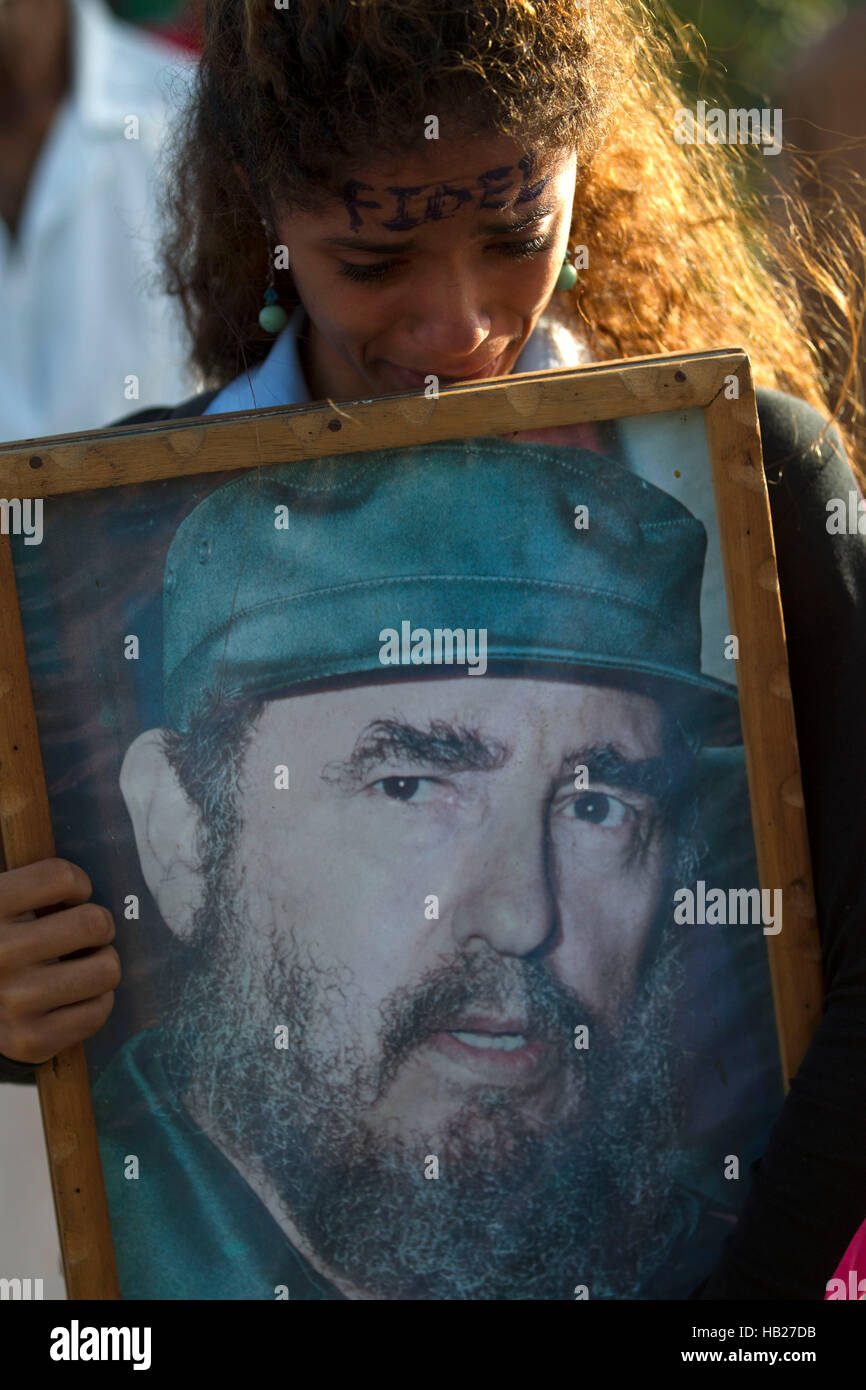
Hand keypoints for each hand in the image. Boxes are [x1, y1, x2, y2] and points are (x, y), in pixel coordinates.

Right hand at [0, 859, 119, 1064]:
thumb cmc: (1, 945)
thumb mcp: (3, 906)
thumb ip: (36, 887)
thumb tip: (87, 888)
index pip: (61, 877)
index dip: (76, 886)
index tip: (66, 900)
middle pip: (94, 922)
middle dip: (97, 927)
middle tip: (81, 937)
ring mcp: (14, 1000)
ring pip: (106, 969)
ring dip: (100, 965)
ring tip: (77, 966)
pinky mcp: (31, 1040)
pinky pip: (99, 1010)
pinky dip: (94, 1001)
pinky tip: (71, 998)